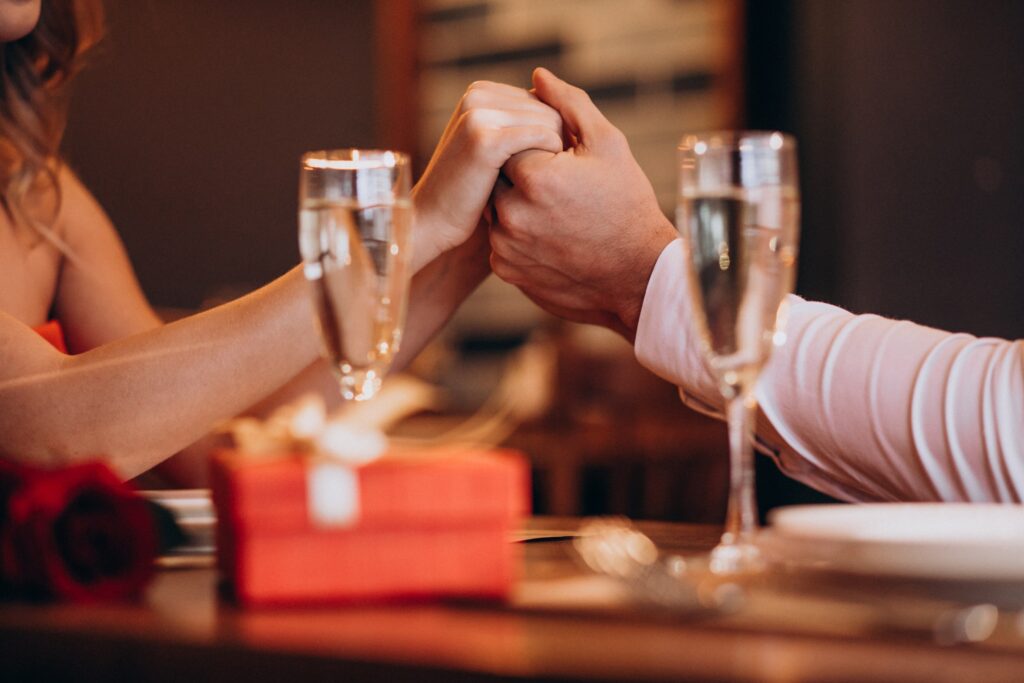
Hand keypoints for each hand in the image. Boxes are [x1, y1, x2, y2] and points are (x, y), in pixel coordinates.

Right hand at [411, 81, 563, 271]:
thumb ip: (519, 125)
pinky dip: (549, 165)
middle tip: (541, 182)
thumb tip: (564, 111)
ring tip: (532, 186)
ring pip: (552, 124)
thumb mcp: (494, 149)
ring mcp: (478, 114)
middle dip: (555, 146)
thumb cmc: (470, 194)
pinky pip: (544, 139)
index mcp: (480, 91)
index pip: (544, 102)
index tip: (545, 169)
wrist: (431, 222)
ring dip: (552, 158)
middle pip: (551, 110)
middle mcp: (477, 94)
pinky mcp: (485, 139)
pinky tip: (534, 189)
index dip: (553, 137)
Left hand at [489, 68, 676, 339]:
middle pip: (498, 176)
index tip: (565, 165)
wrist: (638, 277)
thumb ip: (569, 105)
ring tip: (558, 216)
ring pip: (496, 209)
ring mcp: (505, 246)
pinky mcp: (506, 270)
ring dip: (518, 206)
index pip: (513, 142)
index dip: (541, 150)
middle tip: (562, 192)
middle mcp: (511, 213)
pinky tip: (552, 239)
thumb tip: (537, 77)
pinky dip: (519, 236)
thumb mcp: (608, 145)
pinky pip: (500, 240)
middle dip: (524, 177)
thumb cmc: (628, 205)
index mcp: (533, 176)